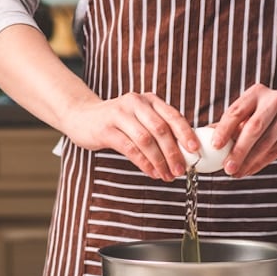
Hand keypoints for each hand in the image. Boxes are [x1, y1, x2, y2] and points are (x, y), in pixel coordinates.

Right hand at [61, 92, 199, 180]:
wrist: (81, 116)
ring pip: (146, 140)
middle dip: (173, 152)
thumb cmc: (116, 121)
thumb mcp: (138, 117)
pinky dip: (143, 163)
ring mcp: (119, 115)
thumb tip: (184, 150)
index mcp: (148, 99)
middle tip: (180, 170)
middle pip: (161, 129)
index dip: (185, 134)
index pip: (172, 115)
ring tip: (167, 175)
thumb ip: (158, 127)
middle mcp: (135, 103)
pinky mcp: (106, 129)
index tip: (195, 150)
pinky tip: (151, 172)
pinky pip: (130, 148)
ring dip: (159, 161)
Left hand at [212, 84, 276, 177]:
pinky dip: (259, 164)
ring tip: (235, 172)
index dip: (224, 130)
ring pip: (265, 143)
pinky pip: (275, 152)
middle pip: (253, 128)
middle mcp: (275, 100)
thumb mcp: (250, 113)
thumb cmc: (268, 115)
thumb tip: (201, 139)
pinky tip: (248, 171)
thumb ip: (229, 125)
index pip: (236, 111)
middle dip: (238, 150)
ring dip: (248, 161)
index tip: (214, 146)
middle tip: (226, 168)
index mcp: (257, 92)